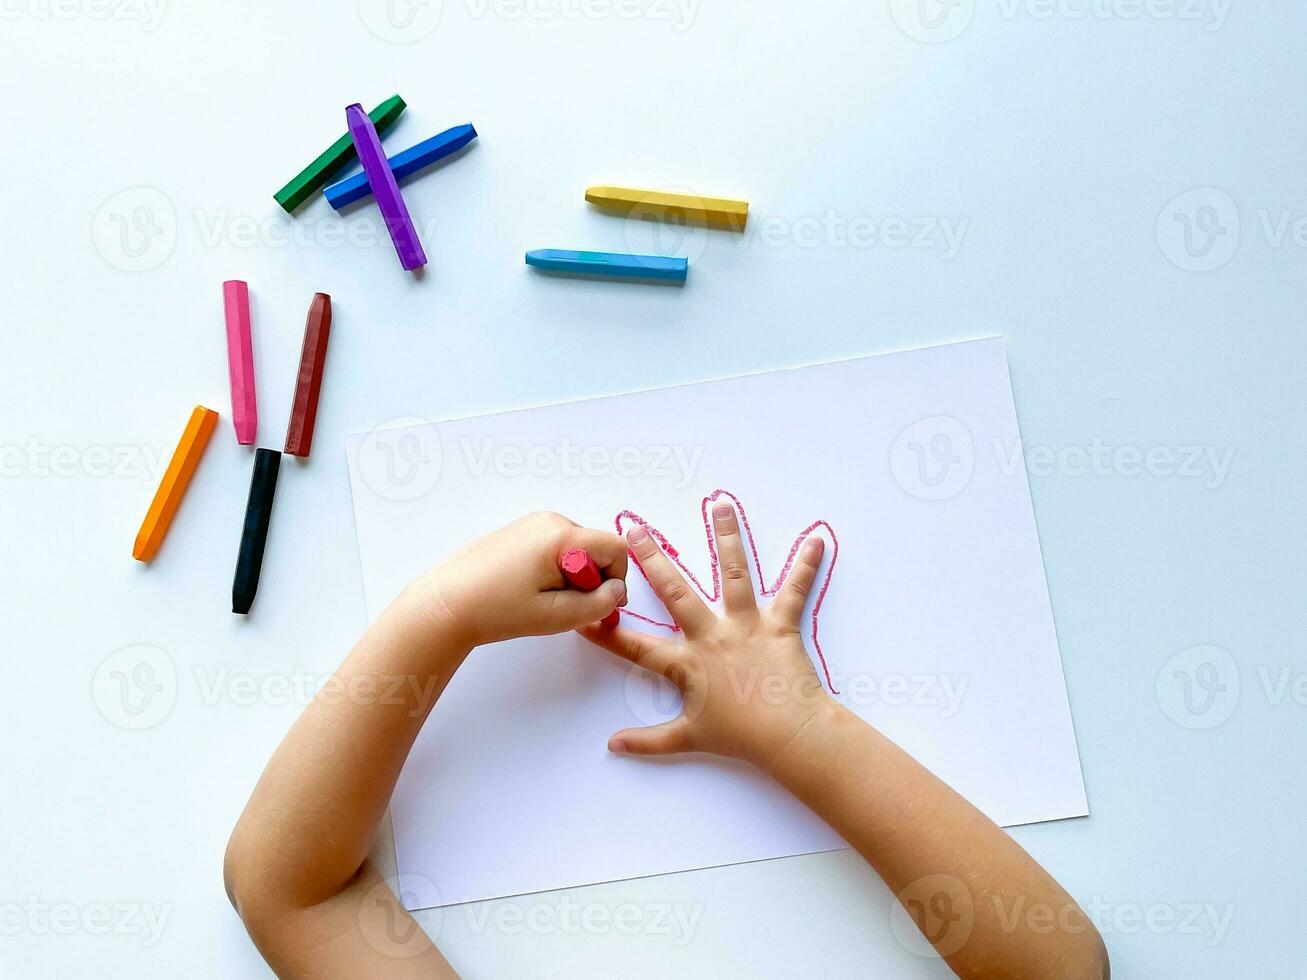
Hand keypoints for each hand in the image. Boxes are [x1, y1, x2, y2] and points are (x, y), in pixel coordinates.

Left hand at [417, 512, 626, 648]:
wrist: (446, 604)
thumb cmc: (497, 611)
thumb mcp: (557, 616)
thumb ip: (598, 604)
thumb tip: (616, 592)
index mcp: (561, 535)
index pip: (615, 548)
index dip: (616, 579)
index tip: (598, 604)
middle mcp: (550, 520)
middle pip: (595, 548)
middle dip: (590, 579)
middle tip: (562, 607)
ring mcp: (532, 523)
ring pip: (576, 550)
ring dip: (571, 576)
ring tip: (540, 600)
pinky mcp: (519, 531)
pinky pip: (555, 548)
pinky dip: (554, 570)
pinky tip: (527, 590)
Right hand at [580, 501, 831, 771]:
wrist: (788, 737)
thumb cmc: (740, 738)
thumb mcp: (688, 739)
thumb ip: (649, 741)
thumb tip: (613, 746)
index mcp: (687, 663)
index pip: (637, 647)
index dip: (607, 634)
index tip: (584, 615)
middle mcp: (712, 636)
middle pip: (676, 592)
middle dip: (653, 560)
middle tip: (635, 531)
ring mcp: (746, 626)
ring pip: (733, 575)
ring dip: (728, 537)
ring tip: (722, 505)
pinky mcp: (780, 625)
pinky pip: (795, 591)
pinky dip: (806, 566)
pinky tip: (818, 540)